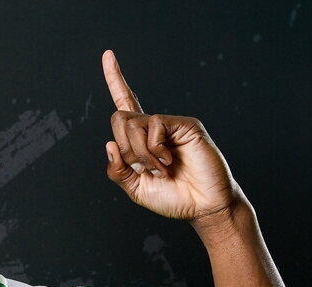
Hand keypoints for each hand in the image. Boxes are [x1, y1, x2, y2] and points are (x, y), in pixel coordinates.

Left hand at [102, 50, 244, 225]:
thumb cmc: (174, 198)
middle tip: (143, 169)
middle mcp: (154, 128)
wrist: (203, 208)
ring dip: (139, 155)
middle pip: (119, 118)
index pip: (125, 103)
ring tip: (160, 170)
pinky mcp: (185, 125)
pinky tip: (169, 162)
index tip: (108, 54)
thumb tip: (108, 144)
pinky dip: (154, 150)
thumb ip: (118, 170)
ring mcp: (170, 125)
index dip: (115, 79)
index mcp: (141, 140)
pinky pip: (154, 126)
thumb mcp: (135, 189)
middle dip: (124, 149)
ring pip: (132, 124)